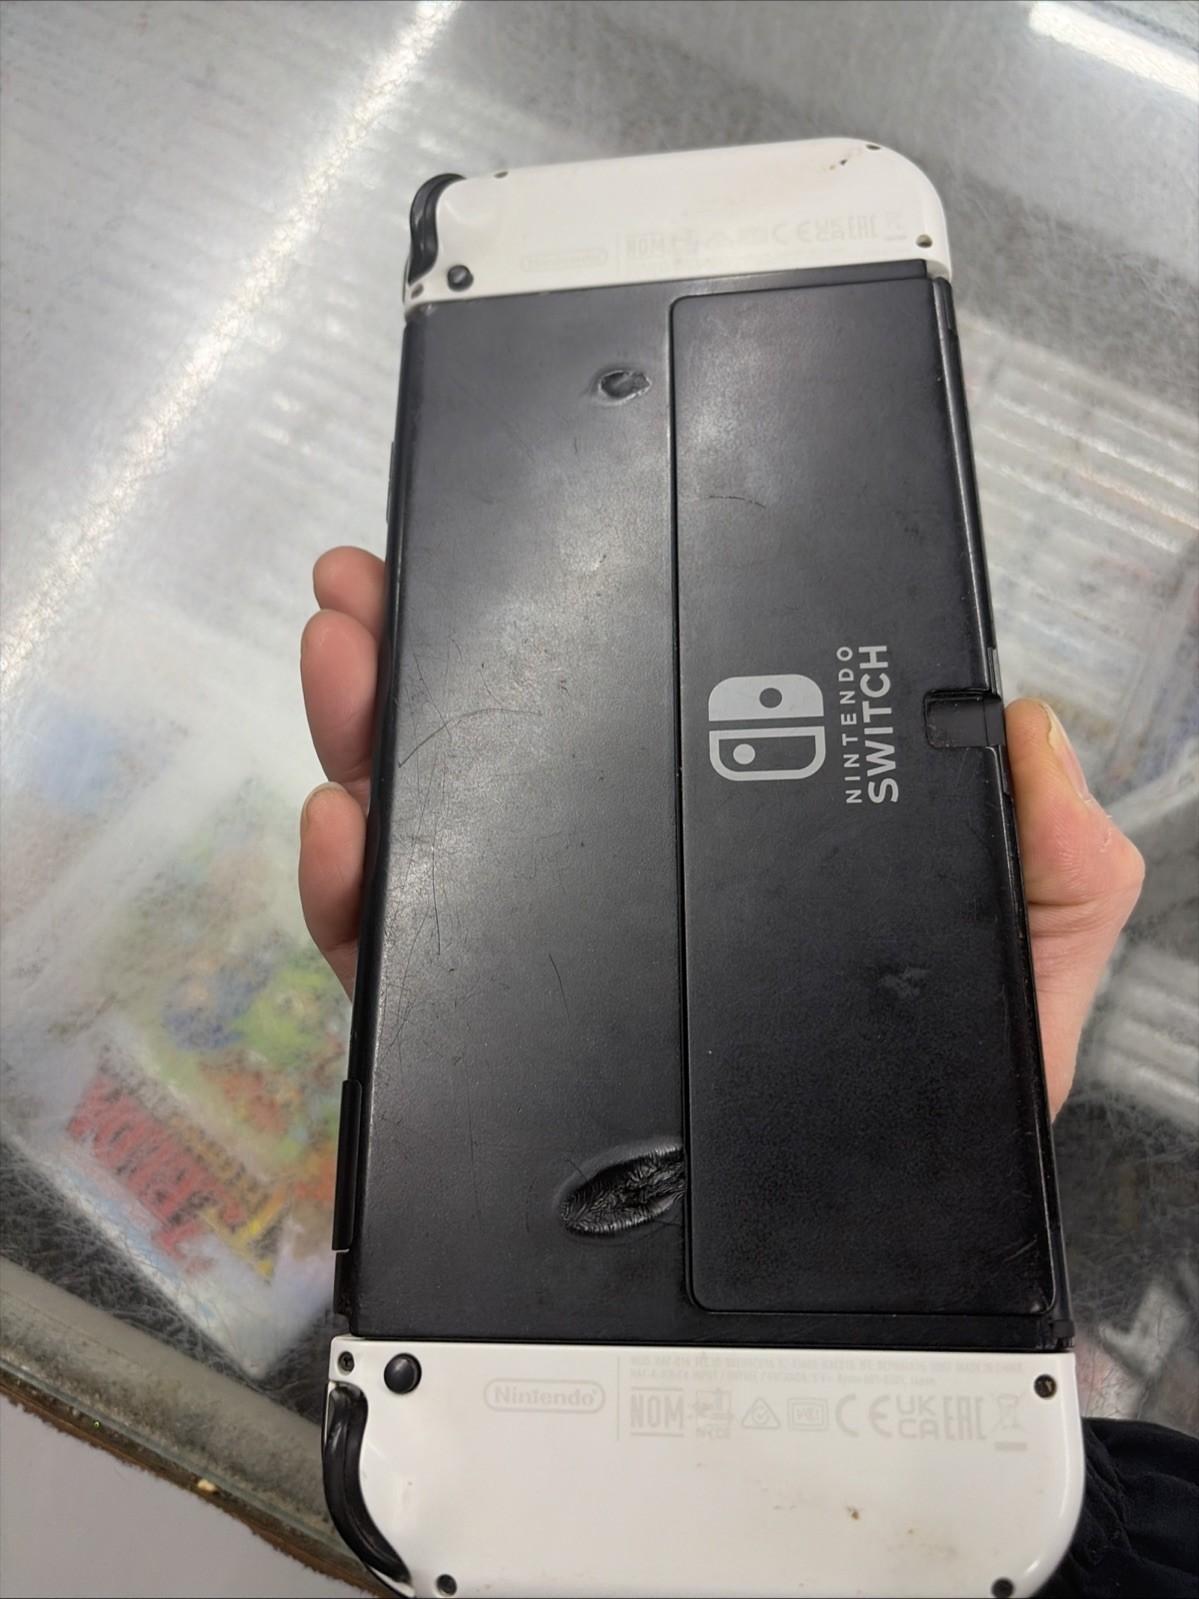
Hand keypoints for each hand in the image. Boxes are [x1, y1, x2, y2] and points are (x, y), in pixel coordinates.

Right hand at [300, 546, 1143, 1117]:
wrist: (866, 1280)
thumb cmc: (940, 1126)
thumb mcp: (1024, 970)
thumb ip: (1052, 856)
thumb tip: (1022, 724)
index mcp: (716, 868)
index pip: (628, 734)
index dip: (561, 643)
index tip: (508, 555)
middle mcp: (613, 911)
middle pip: (498, 769)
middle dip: (421, 663)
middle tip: (374, 589)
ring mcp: (540, 985)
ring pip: (427, 853)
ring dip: (367, 744)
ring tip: (347, 664)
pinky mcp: (483, 1067)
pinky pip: (399, 980)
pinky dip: (347, 904)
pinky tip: (341, 831)